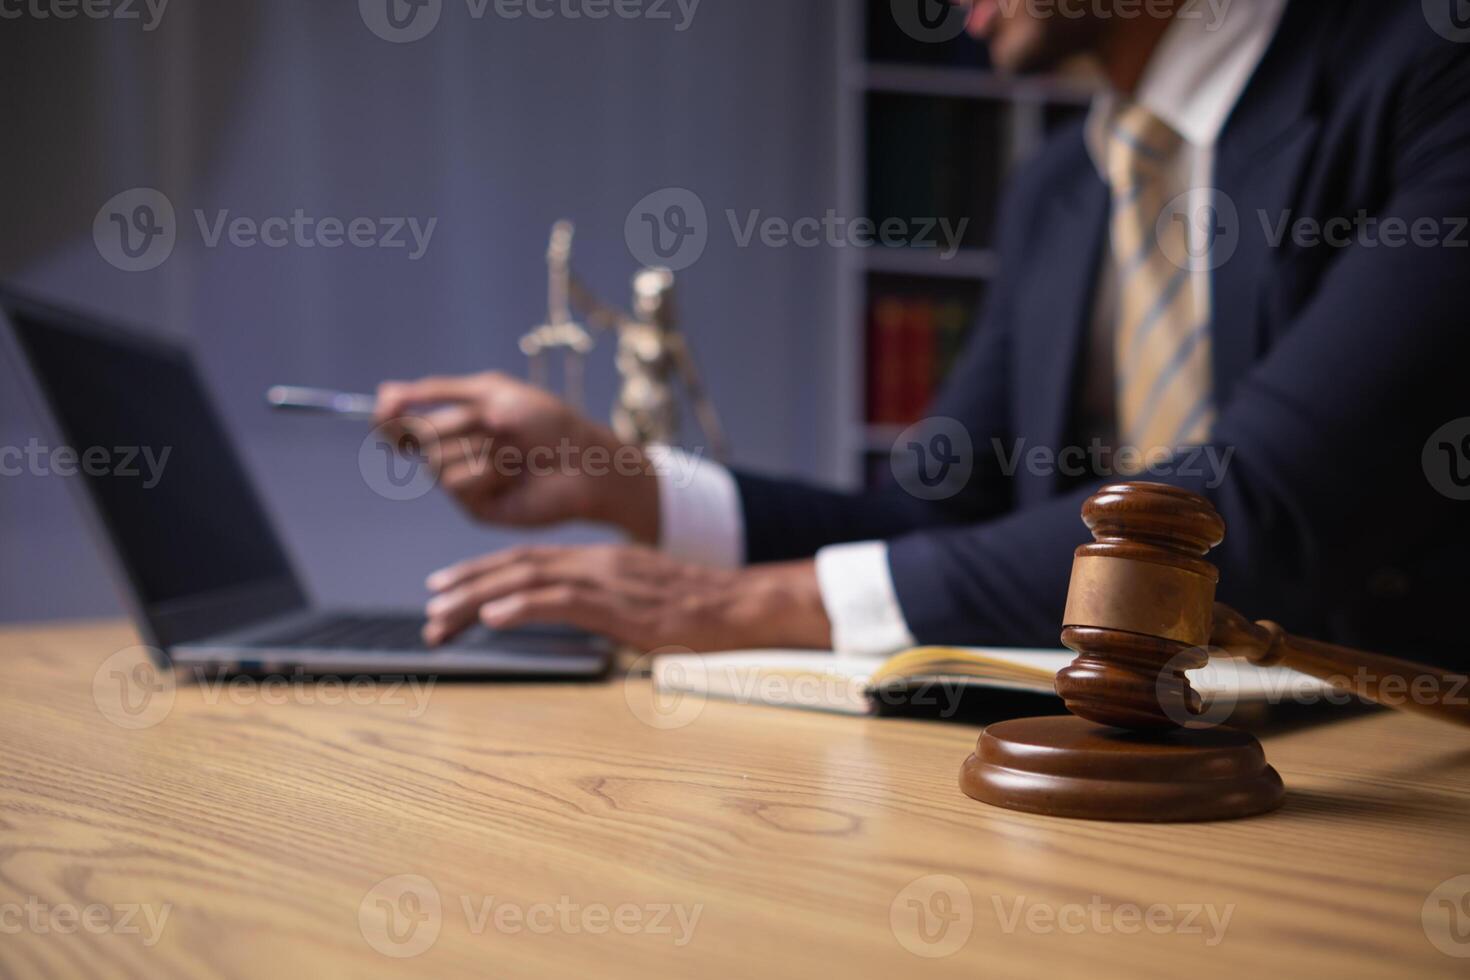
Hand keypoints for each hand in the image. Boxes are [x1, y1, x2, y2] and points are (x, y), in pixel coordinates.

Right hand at [373, 372, 658, 540]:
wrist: (584, 460)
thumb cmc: (547, 423)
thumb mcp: (491, 393)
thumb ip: (437, 392)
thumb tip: (383, 392)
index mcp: (456, 425)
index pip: (403, 422)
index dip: (390, 417)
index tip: (386, 409)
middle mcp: (454, 455)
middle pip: (420, 436)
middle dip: (459, 423)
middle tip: (499, 425)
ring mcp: (463, 484)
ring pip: (438, 461)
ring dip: (479, 447)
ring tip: (514, 451)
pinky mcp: (476, 508)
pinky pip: (460, 483)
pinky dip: (488, 471)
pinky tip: (514, 475)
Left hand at [421, 545, 831, 650]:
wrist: (740, 605)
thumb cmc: (699, 611)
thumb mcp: (641, 601)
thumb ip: (605, 603)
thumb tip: (576, 617)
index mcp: (598, 561)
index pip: (529, 561)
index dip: (483, 571)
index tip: (448, 587)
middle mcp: (595, 562)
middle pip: (516, 566)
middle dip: (467, 584)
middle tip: (430, 603)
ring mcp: (605, 580)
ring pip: (527, 581)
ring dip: (478, 598)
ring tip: (442, 615)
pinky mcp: (617, 604)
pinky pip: (560, 601)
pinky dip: (520, 606)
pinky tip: (492, 617)